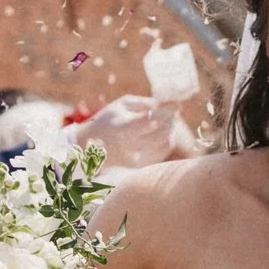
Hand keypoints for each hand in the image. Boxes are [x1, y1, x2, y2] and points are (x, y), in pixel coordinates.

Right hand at [68, 95, 182, 169]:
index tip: (177, 105)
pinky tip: (164, 133)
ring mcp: (136, 158)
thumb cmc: (108, 120)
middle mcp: (130, 145)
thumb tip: (163, 106)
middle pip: (161, 132)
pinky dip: (167, 141)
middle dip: (171, 120)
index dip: (166, 112)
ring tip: (168, 121)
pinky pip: (162, 152)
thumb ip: (142, 102)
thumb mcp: (120, 105)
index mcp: (122, 127)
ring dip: (171, 130)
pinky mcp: (141, 165)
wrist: (91, 146)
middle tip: (173, 112)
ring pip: (165, 143)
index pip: (149, 120)